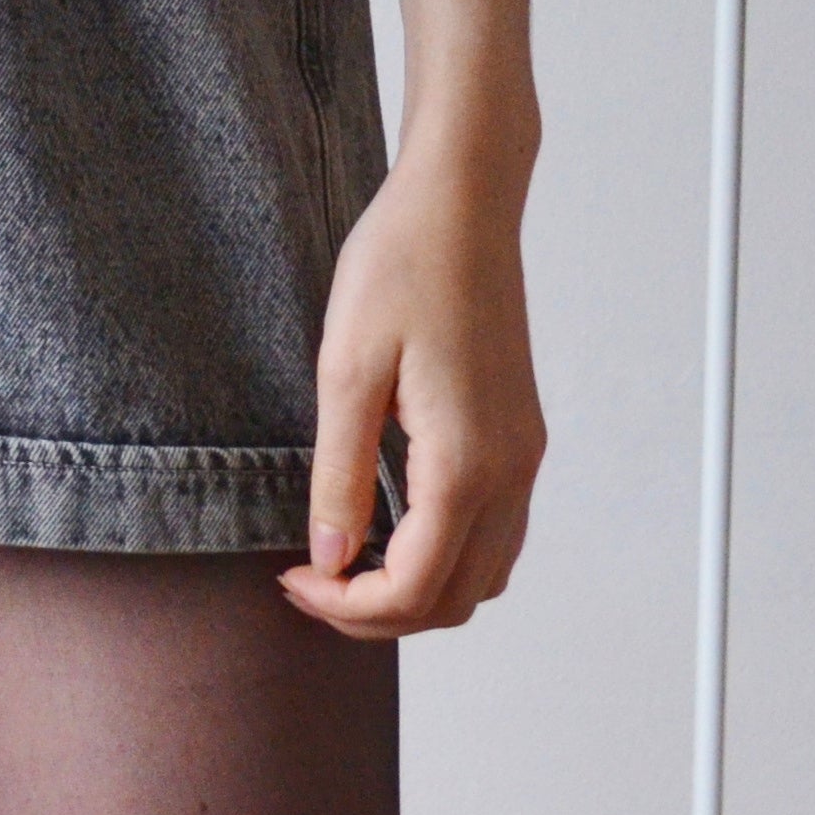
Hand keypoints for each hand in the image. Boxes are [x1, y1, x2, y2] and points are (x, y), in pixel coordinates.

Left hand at [278, 144, 546, 637]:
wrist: (462, 203)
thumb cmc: (400, 265)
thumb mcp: (347, 367)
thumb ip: (340, 472)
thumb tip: (330, 556)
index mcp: (466, 464)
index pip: (415, 589)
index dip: (347, 606)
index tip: (290, 580)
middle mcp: (510, 473)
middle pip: (457, 600)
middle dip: (381, 612)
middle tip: (309, 582)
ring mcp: (523, 456)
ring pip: (484, 573)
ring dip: (418, 588)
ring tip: (345, 557)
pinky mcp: (519, 435)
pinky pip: (495, 531)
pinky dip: (446, 553)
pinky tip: (389, 520)